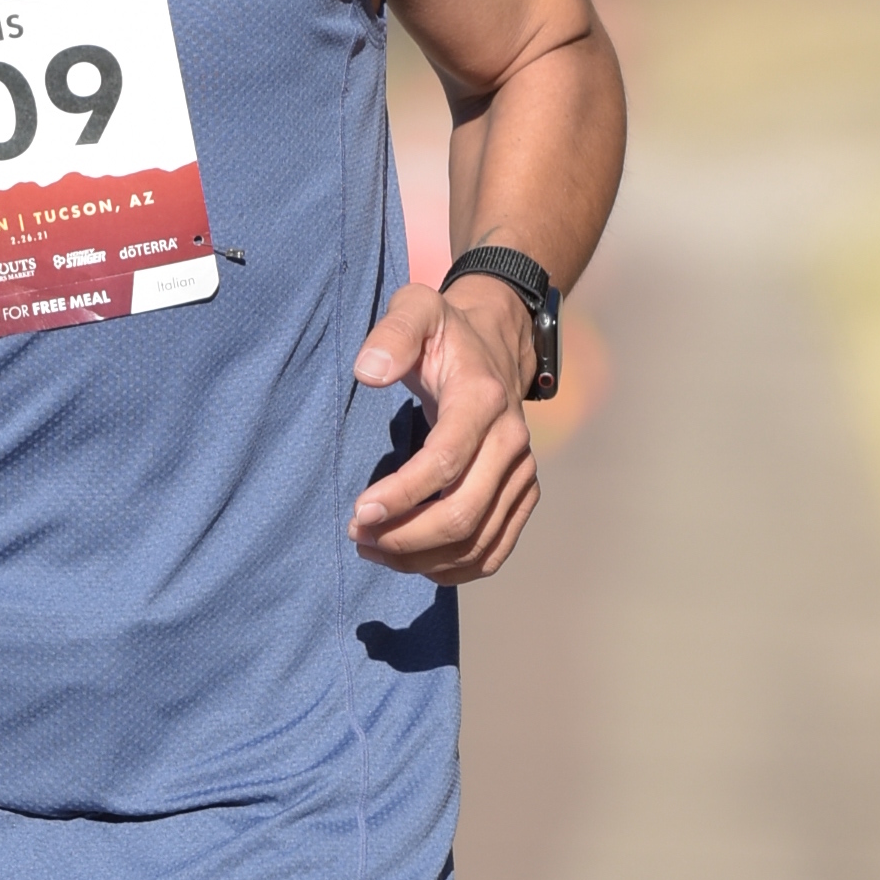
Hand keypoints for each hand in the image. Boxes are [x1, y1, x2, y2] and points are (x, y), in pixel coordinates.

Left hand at [348, 276, 539, 579]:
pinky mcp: (522, 496)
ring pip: (475, 542)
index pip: (445, 463)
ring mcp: (522, 473)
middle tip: (358, 536)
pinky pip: (491, 552)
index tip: (358, 512)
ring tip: (373, 549)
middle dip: (403, 536)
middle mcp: (512, 442)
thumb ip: (392, 335)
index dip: (401, 496)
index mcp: (483, 400)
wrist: (494, 344)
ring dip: (419, 558)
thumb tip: (368, 372)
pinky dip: (451, 569)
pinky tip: (412, 562)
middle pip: (462, 515)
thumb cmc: (445, 333)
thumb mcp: (415, 310)